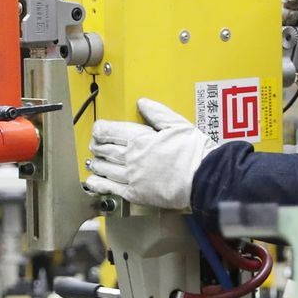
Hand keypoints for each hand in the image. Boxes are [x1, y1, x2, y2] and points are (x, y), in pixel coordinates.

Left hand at [84, 98, 215, 210]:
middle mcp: (132, 158)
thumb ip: (157, 112)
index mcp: (140, 139)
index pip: (109, 131)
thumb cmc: (194, 152)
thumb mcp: (177, 124)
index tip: (98, 130)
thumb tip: (142, 102)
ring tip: (94, 161)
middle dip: (96, 146)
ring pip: (106, 168)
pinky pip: (112, 188)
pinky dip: (100, 184)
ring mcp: (132, 177)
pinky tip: (93, 182)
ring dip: (97, 163)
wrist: (204, 178)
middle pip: (104, 149)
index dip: (100, 129)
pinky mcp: (136, 194)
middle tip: (95, 145)